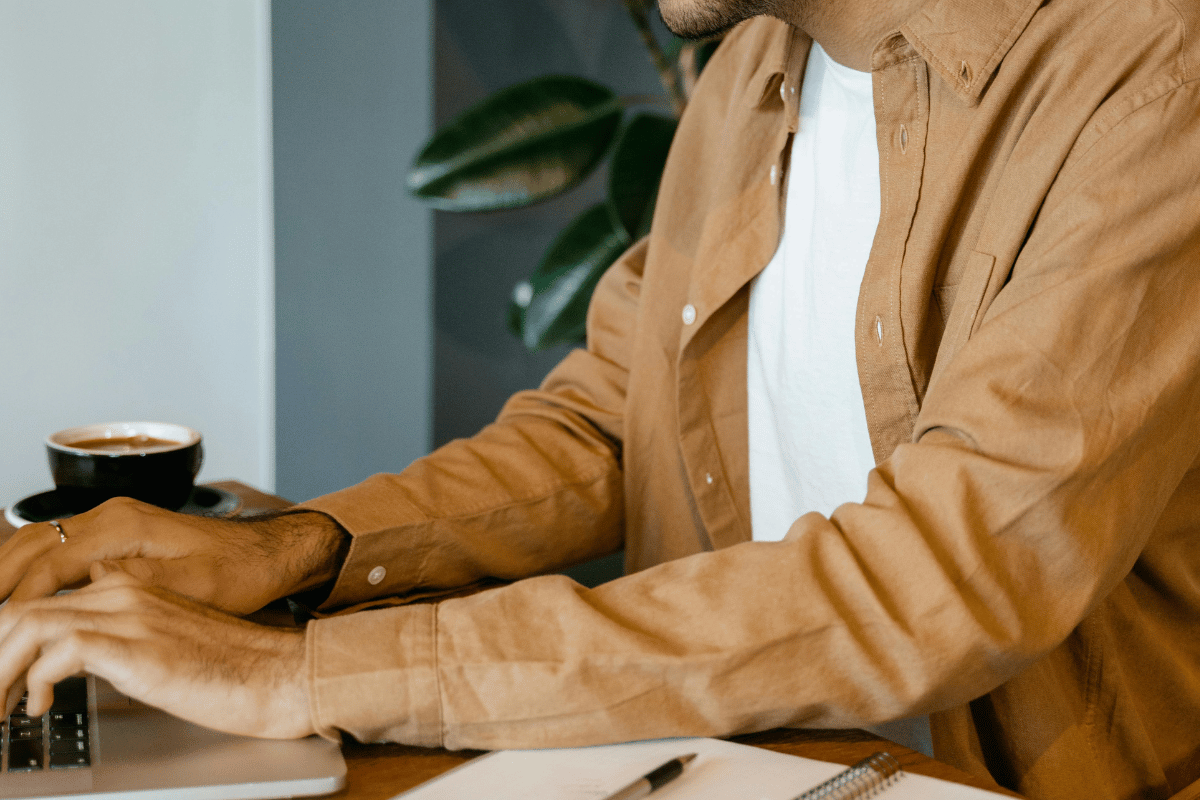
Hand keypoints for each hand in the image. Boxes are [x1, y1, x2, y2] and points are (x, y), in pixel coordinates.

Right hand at [0, 497, 346, 614]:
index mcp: (125, 526)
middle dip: (0, 582)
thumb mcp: (195, 585)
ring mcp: (112, 523)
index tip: (4, 631)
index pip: (51, 563)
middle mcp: (111, 517)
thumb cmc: (239, 572)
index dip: (20, 599)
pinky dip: (30, 571)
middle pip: (30, 543)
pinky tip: (20, 600)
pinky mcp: (116, 536)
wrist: (267, 554)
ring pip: (38, 542)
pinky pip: (57, 548)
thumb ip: (140, 582)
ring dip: (7, 574)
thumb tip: (90, 583)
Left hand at [0, 572, 312, 738]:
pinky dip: (34, 681)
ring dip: (0, 669)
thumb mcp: (167, 634)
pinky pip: (57, 651)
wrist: (279, 674)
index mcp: (128, 584)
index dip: (5, 635)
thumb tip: (83, 636)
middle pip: (21, 607)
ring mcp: (129, 614)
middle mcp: (122, 589)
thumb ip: (126, 625)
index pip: (39, 596)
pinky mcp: (136, 645)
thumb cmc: (230, 665)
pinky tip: (40, 705)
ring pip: (28, 624)